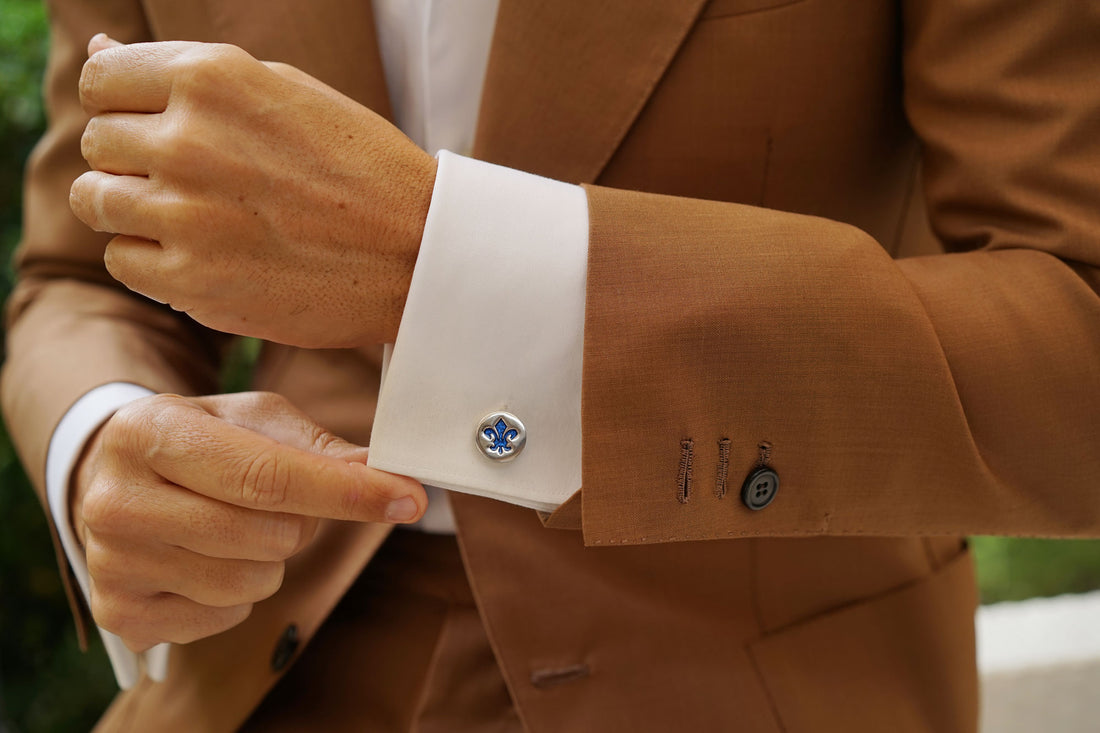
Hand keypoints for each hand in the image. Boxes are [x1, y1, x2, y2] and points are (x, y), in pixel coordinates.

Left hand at [70, 35, 437, 347]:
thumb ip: (189, 73)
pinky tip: (204, 256)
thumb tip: (96, 50)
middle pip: (99, 142)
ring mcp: (186, 215)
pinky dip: (153, 261)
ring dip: (134, 210)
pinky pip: (122, 261)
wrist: (419, 253)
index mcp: (212, 77)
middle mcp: (188, 140)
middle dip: (134, 160)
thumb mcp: (285, 91)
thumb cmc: (359, 166)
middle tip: (196, 182)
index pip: (101, 80)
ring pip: (96, 201)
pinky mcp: (192, 280)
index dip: (124, 106)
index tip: (160, 129)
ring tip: (196, 219)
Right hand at [70, 391, 425, 651]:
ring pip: (251, 582)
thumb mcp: (252, 419)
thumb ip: (319, 447)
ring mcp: (111, 562)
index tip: (407, 498)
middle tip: (279, 502)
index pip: (268, 475)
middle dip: (302, 522)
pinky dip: (238, 594)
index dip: (347, 491)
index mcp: (151, 433)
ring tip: (237, 527)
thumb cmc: (200, 440)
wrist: (114, 475)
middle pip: (268, 535)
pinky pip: (224, 617)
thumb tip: (385, 473)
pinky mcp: (121, 612)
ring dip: (271, 560)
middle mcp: (115, 500)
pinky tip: (207, 558)